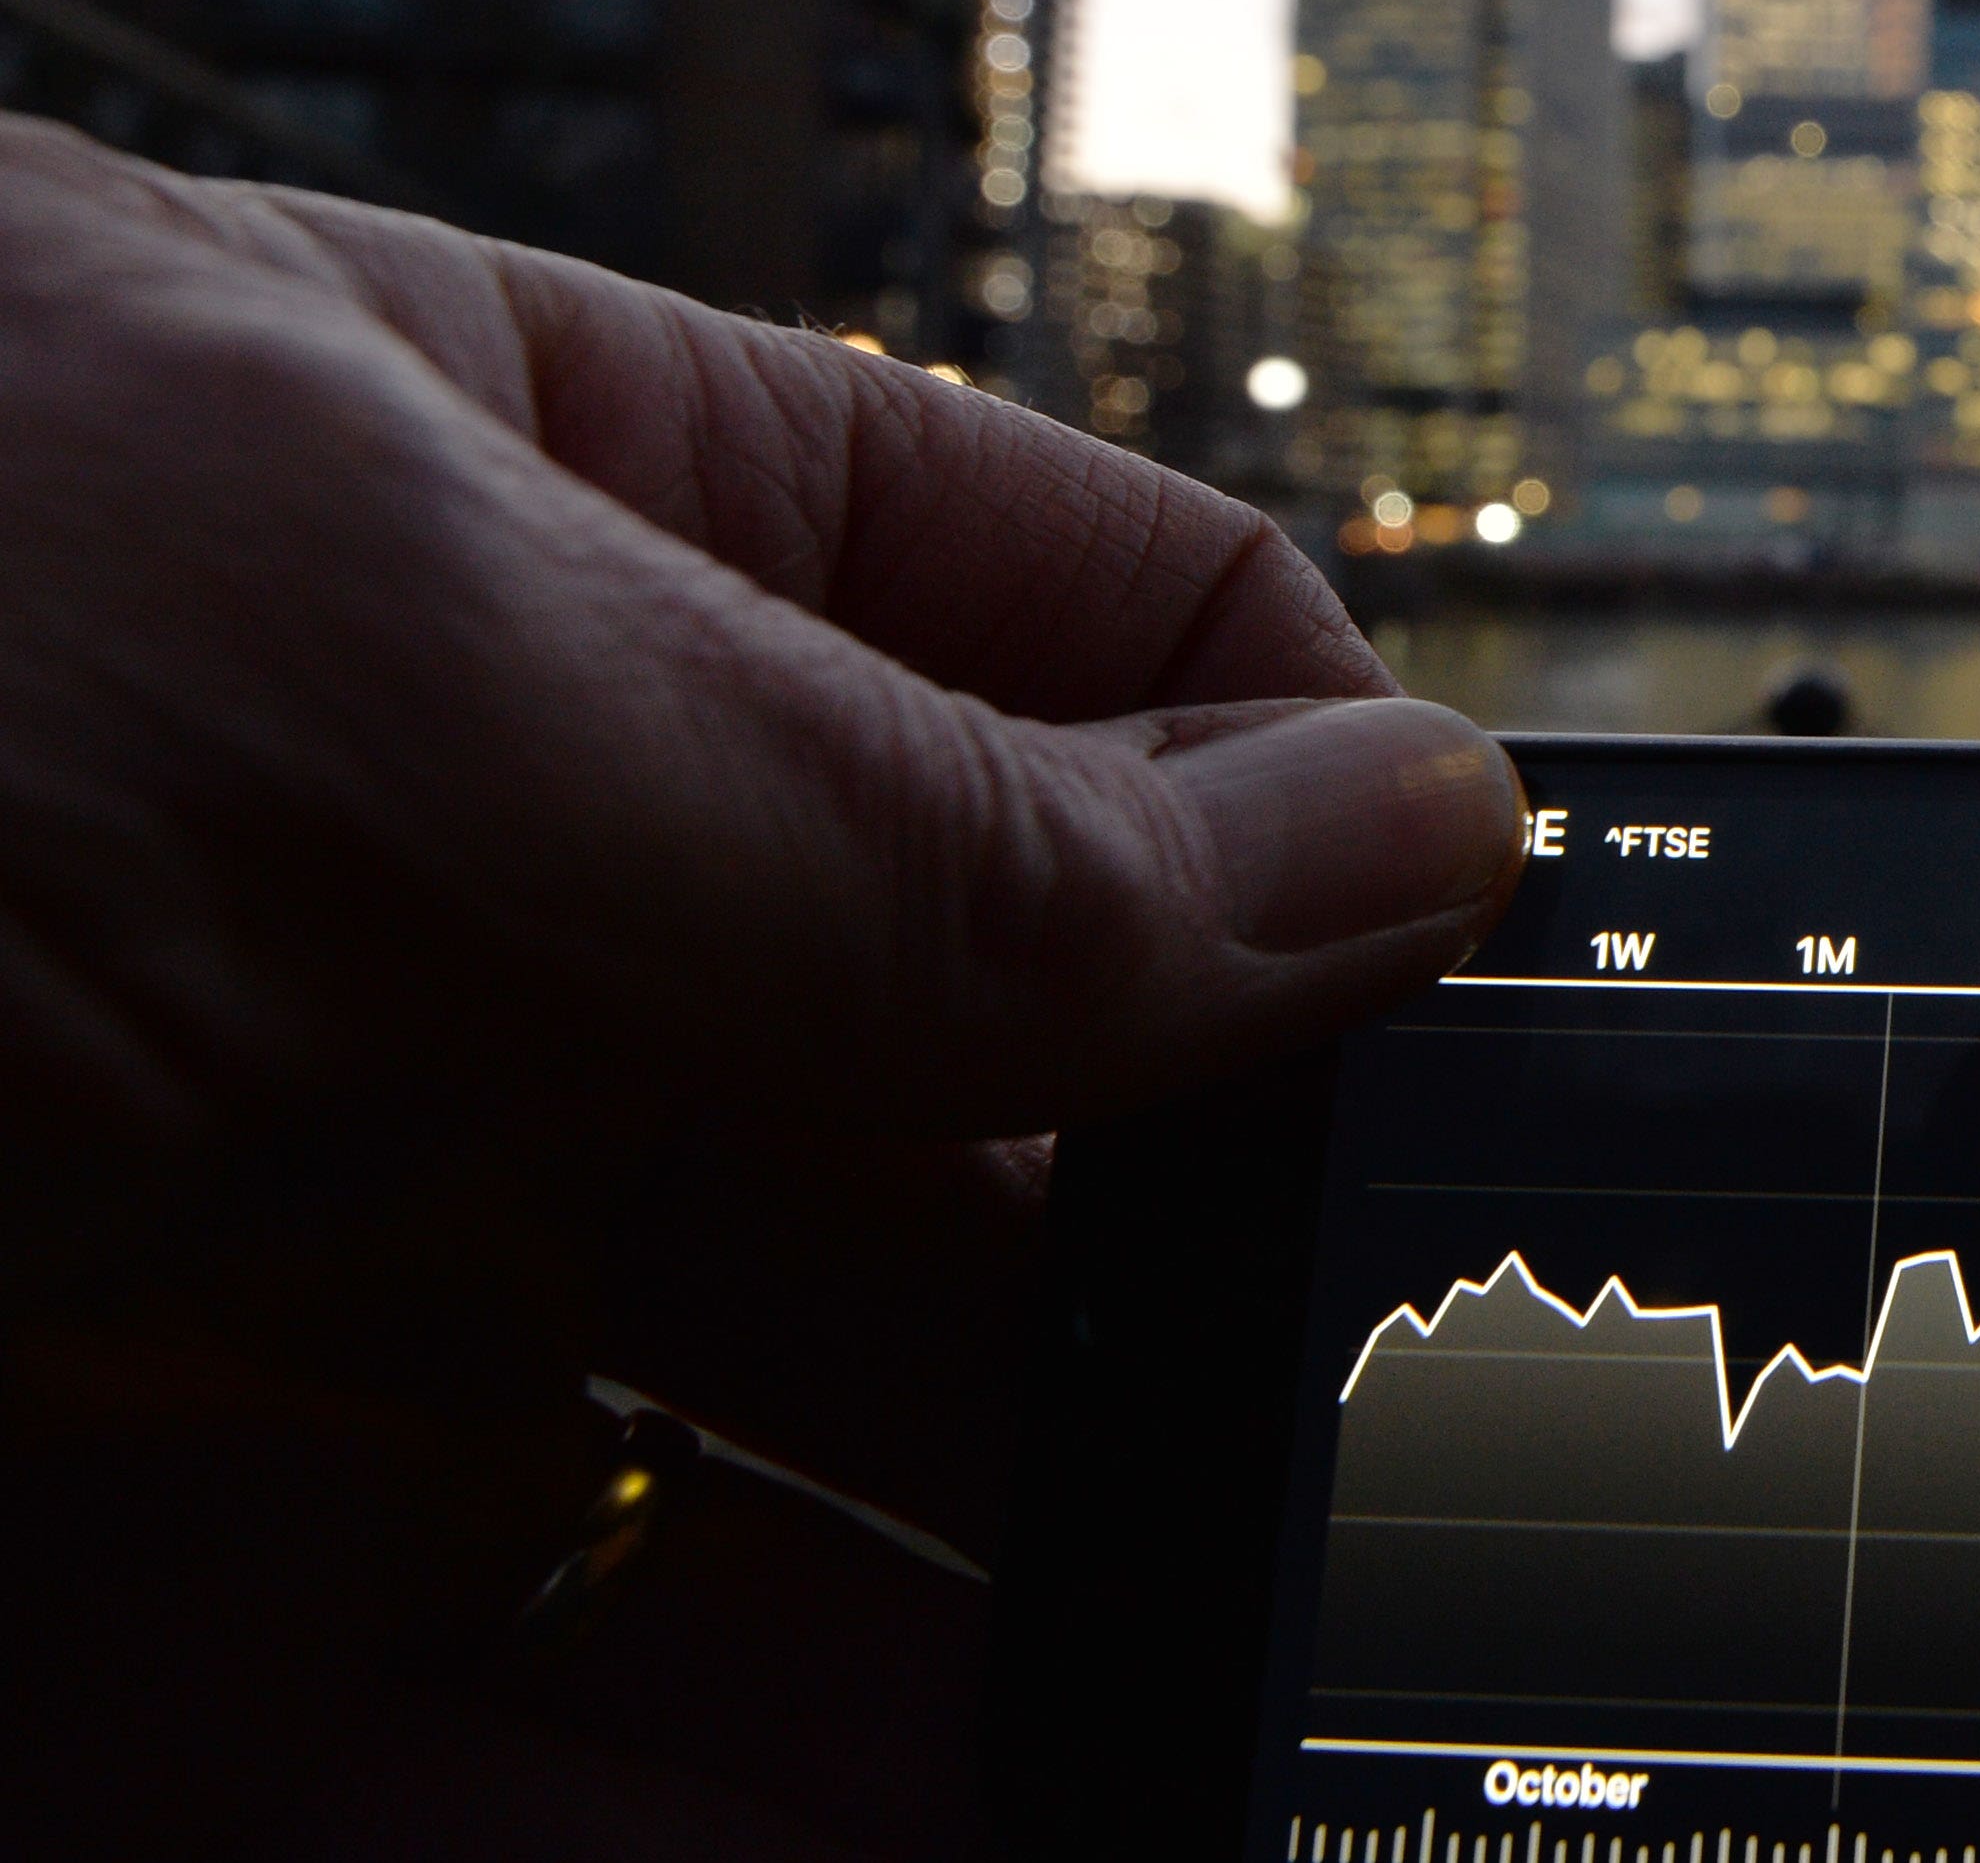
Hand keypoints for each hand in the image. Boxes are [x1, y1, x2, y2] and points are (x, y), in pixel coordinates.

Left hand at [0, 119, 1525, 1849]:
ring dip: (1027, 1643)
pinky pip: (506, 1787)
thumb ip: (914, 792)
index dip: (1342, 854)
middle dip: (1209, 1324)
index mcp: (548, 558)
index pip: (1099, 665)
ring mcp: (305, 1305)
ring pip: (783, 1512)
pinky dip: (735, 1853)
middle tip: (1427, 1524)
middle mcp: (469, 928)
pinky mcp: (125, 1655)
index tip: (1528, 1108)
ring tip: (1262, 1747)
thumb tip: (1399, 831)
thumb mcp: (361, 645)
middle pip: (980, 1151)